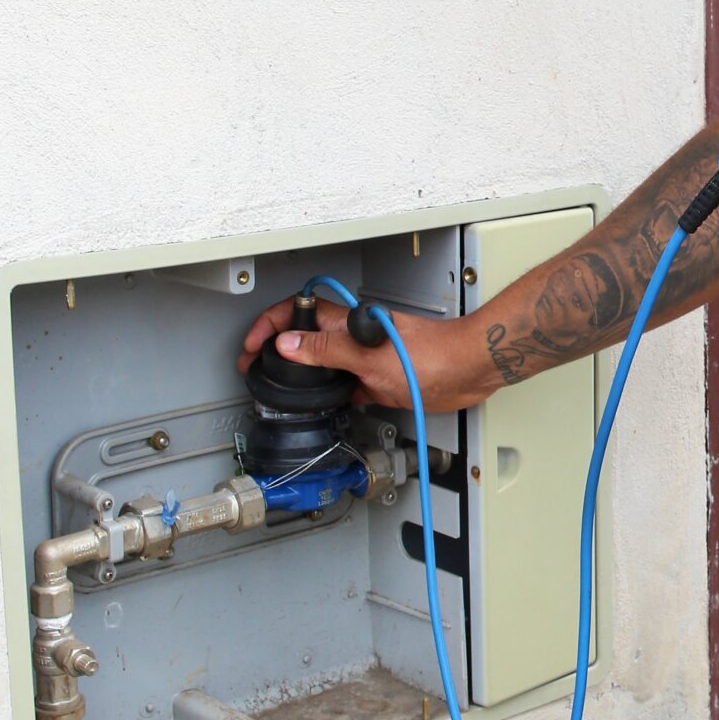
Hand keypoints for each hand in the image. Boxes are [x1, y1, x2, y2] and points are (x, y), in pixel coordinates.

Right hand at [238, 298, 490, 412]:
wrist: (468, 370)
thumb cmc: (431, 355)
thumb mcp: (368, 357)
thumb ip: (327, 351)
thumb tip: (287, 344)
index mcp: (347, 323)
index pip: (297, 313)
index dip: (269, 325)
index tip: (250, 346)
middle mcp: (354, 337)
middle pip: (305, 338)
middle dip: (276, 349)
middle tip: (254, 367)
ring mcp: (366, 358)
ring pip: (324, 364)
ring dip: (301, 374)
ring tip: (279, 389)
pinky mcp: (379, 379)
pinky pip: (346, 384)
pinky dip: (330, 394)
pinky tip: (321, 406)